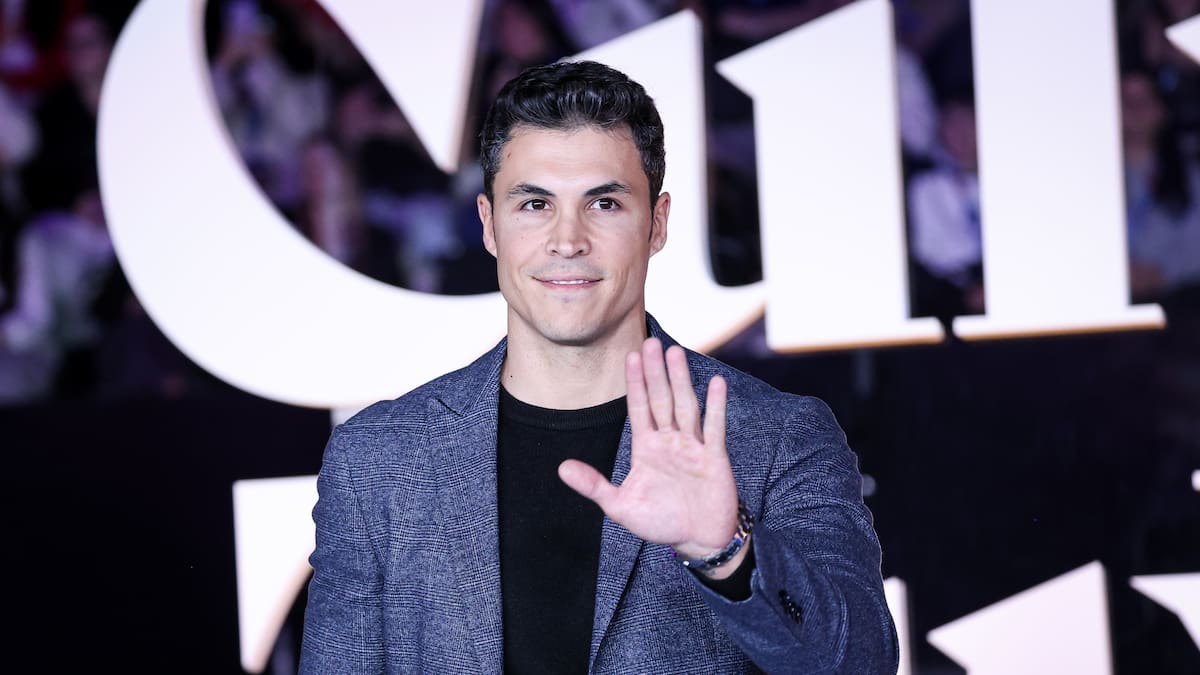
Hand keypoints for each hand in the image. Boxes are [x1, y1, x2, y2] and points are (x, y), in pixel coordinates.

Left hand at [558, 338, 743, 574]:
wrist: (697, 541)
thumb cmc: (660, 522)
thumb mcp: (621, 506)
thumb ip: (594, 486)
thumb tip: (561, 468)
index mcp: (646, 448)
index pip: (638, 407)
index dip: (634, 382)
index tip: (629, 356)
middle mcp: (669, 441)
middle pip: (661, 399)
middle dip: (655, 372)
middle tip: (651, 342)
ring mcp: (692, 446)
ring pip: (685, 406)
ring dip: (681, 380)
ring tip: (675, 353)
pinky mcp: (714, 457)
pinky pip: (714, 428)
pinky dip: (716, 406)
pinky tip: (715, 383)